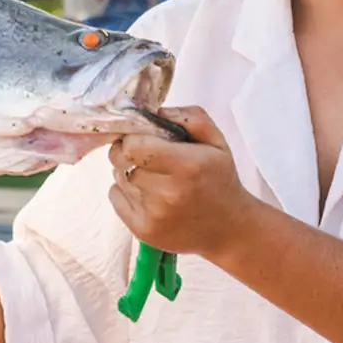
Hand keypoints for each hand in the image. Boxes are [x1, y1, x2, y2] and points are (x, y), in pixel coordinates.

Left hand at [106, 106, 258, 257]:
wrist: (228, 229)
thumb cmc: (219, 180)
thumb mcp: (217, 142)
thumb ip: (191, 118)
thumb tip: (157, 112)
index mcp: (187, 166)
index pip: (133, 145)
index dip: (133, 137)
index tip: (142, 138)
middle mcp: (169, 192)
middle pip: (120, 160)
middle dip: (127, 152)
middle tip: (143, 154)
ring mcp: (154, 215)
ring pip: (118, 177)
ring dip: (128, 171)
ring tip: (151, 176)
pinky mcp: (144, 230)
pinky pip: (115, 197)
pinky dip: (123, 191)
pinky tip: (145, 193)